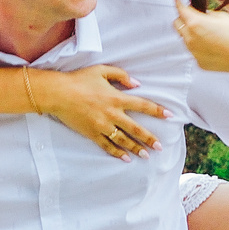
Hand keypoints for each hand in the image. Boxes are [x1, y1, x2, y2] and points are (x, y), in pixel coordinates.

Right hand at [32, 64, 166, 159]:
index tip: (170, 116)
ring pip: (123, 140)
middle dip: (149, 139)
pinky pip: (107, 146)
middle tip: (159, 147)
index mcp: (116, 98)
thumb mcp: (102, 71)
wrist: (58, 94)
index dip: (157, 111)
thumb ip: (121, 75)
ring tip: (146, 156)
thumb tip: (137, 84)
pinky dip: (117, 153)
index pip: (143, 105)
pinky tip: (126, 159)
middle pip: (136, 129)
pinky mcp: (92, 133)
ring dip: (136, 148)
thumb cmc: (79, 79)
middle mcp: (112, 114)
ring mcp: (102, 126)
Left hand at [172, 0, 228, 76]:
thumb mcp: (222, 16)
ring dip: (191, 33)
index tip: (178, 1)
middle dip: (183, 18)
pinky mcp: (200, 63)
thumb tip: (200, 15)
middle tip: (193, 15)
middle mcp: (190, 39)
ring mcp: (194, 53)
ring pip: (185, 39)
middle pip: (177, 25)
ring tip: (208, 32)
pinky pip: (194, 51)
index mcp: (195, 24)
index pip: (180, 10)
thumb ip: (206, 15)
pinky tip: (213, 45)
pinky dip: (199, 46)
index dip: (179, 4)